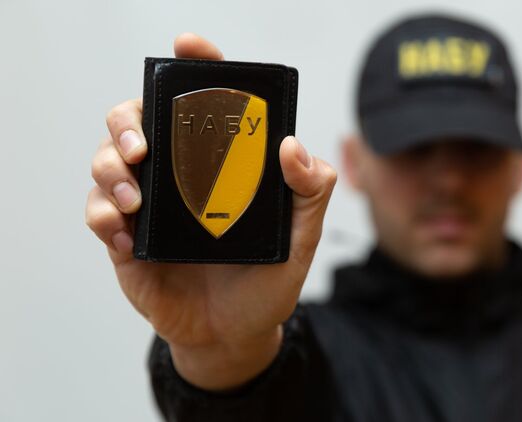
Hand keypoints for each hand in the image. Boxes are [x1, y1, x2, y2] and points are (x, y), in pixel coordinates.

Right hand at [85, 33, 336, 389]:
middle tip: (144, 143)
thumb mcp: (301, 236)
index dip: (195, 68)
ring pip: (106, 159)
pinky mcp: (126, 240)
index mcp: (220, 164)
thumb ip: (309, 192)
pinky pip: (97, 213)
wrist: (236, 334)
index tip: (189, 46)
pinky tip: (125, 232)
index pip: (203, 104)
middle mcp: (180, 175)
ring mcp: (150, 205)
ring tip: (134, 197)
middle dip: (129, 119)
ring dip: (110, 167)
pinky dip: (102, 215)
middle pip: (136, 119)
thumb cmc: (268, 281)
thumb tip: (291, 146)